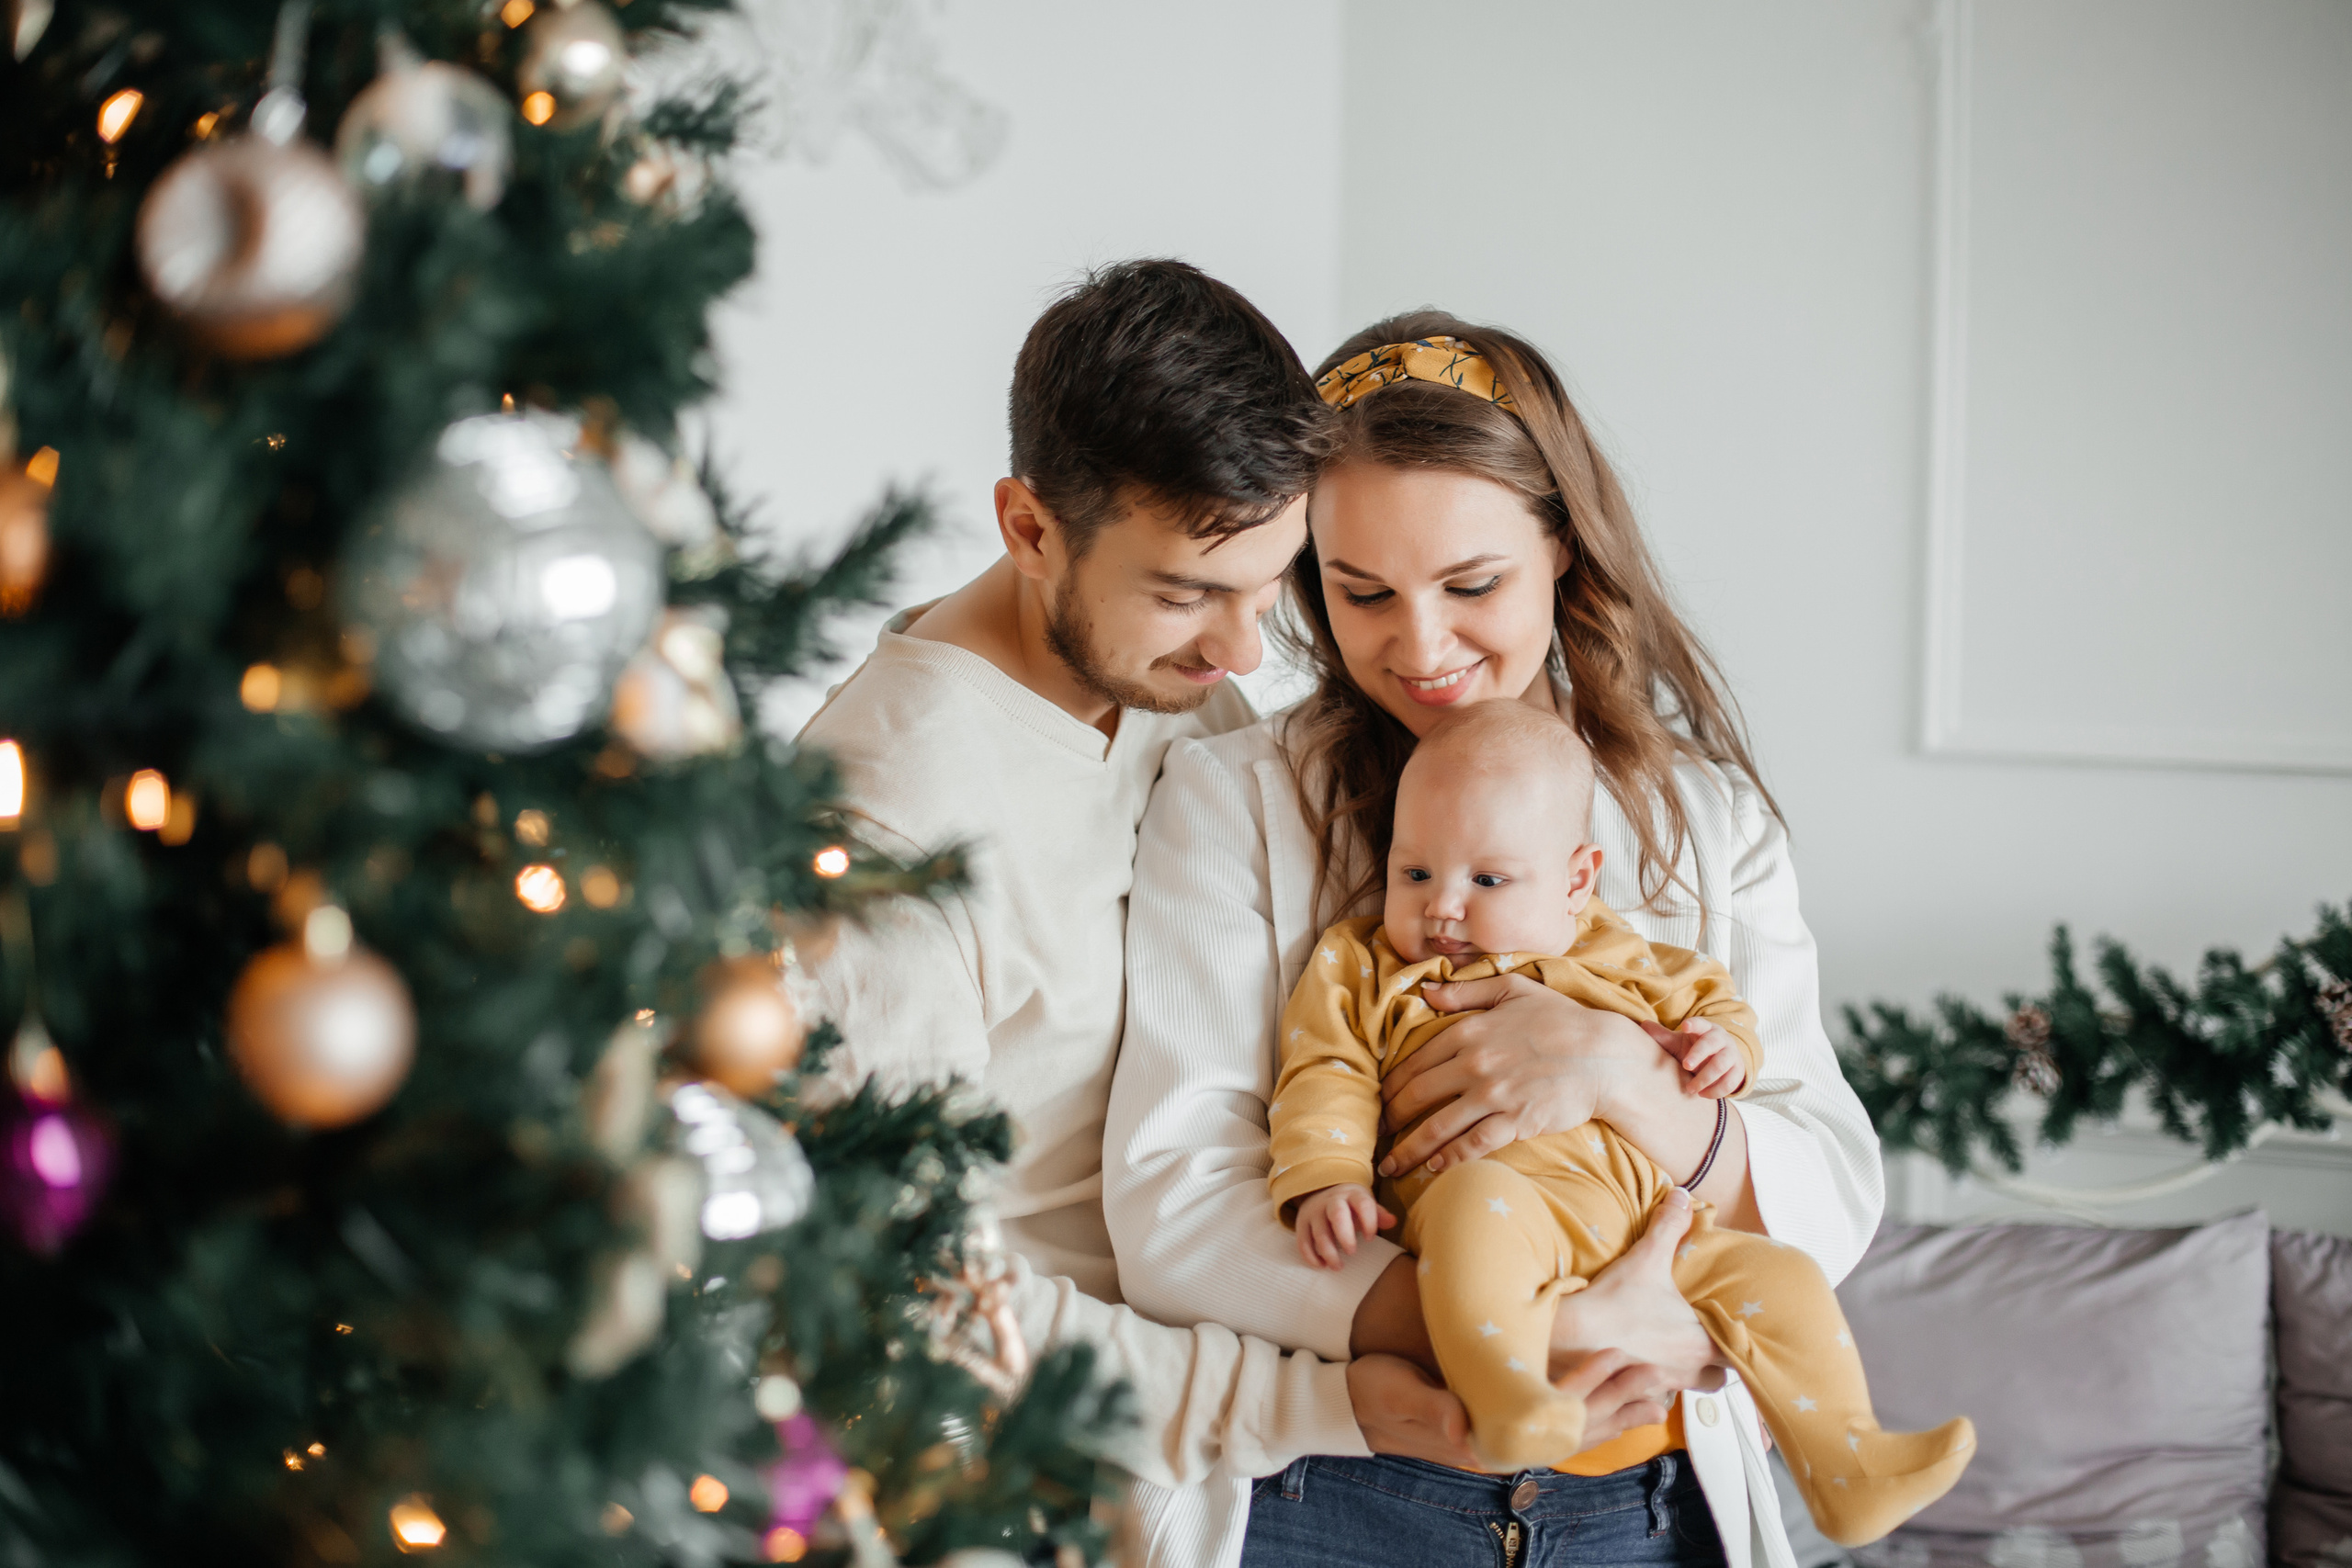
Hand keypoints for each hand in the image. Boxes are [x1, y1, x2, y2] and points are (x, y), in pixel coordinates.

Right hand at [1295, 1183, 1397, 1269]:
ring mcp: (1314, 1211)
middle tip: (1352, 1252)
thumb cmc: (1350, 1205)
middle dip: (1345, 1236)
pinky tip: (1321, 1265)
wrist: (1322, 1191)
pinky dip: (1311, 1256)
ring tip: (1338, 1266)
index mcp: (1352, 1195)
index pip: (1363, 1205)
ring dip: (1328, 1252)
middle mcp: (1332, 1201)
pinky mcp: (1302, 1223)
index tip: (1370, 1238)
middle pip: (1337, 1214)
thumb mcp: (1365, 1204)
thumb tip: (1393, 1222)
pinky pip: (1303, 1241)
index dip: (1369, 1222)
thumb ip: (1378, 1214)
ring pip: (1319, 1232)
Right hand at [1348, 1350, 1681, 1471]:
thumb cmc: (1376, 1392)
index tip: (1617, 1358)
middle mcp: (1501, 1444)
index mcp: (1481, 1436)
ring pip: (1574, 1429)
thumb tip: (1458, 1424)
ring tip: (1657, 1392)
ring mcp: (1504, 1438)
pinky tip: (1618, 1406)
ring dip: (1617, 1411)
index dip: (1586, 1386)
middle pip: (1574, 1426)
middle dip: (1618, 1401)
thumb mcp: (1396, 1393)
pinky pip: (1559, 1425)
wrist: (1354, 1406)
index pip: (1547, 1414)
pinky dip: (1594, 1414)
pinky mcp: (1502, 1425)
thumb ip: (1429, 1407)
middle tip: (1659, 1374)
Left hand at [1377, 975, 1663, 1177]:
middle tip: (1376, 1133)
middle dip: (1390, 1118)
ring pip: (1437, 1126)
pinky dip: (1448, 1158)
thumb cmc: (1562, 1018)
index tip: (1378, 1099)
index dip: (1390, 1084)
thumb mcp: (1513, 988)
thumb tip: (1426, 991)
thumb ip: (1466, 991)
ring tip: (1390, 1164)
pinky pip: (1471, 1144)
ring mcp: (1493, 1095)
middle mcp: (1473, 1063)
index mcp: (1468, 1030)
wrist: (1605, 1054)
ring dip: (1408, 1148)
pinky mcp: (1514, 1122)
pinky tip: (1433, 1168)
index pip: (1415, 1061)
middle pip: (1416, 1095)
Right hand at [1549, 1188, 1721, 1388]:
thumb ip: (1670, 1227)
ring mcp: (1661, 1387)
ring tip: (1673, 1355)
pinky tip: (1639, 1366)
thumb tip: (1683, 1196)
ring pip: (1689, 1389)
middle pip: (1719, 1379)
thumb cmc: (1613, 1303)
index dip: (1739, 1343)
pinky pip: (1656, 1398)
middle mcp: (1686, 1371)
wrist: (1571, 1337)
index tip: (1734, 1332)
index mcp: (1699, 1343)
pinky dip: (1653, 1386)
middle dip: (1715, 1365)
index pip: (1739, 1353)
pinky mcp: (1634, 1396)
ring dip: (1686, 1375)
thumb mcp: (1646, 1258)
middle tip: (1704, 1343)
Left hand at [1659, 1019, 1745, 1098]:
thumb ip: (1663, 1036)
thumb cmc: (1695, 1049)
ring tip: (1690, 1089)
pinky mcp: (1738, 1071)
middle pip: (1711, 1044)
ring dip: (1705, 1078)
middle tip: (1686, 1066)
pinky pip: (1731, 1082)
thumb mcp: (1679, 1043)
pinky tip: (1703, 1095)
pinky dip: (1716, 1090)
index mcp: (1705, 1029)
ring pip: (1722, 1064)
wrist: (1722, 1061)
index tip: (1684, 1027)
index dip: (1694, 1024)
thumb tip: (1643, 1025)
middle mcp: (1721, 1039)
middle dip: (1699, 1054)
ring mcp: (1732, 1054)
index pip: (1701, 1023)